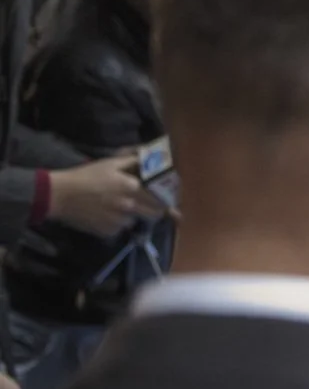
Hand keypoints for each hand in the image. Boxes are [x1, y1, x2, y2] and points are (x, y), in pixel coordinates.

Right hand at [48, 155, 167, 237]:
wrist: (60, 195)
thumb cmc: (85, 176)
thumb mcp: (110, 163)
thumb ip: (133, 161)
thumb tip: (150, 157)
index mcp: (132, 188)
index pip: (160, 198)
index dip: (165, 199)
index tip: (168, 200)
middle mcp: (130, 206)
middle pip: (154, 213)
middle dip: (155, 210)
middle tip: (151, 207)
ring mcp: (119, 221)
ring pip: (135, 221)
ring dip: (132, 216)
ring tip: (119, 208)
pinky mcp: (108, 232)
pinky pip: (119, 229)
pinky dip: (116, 224)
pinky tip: (105, 216)